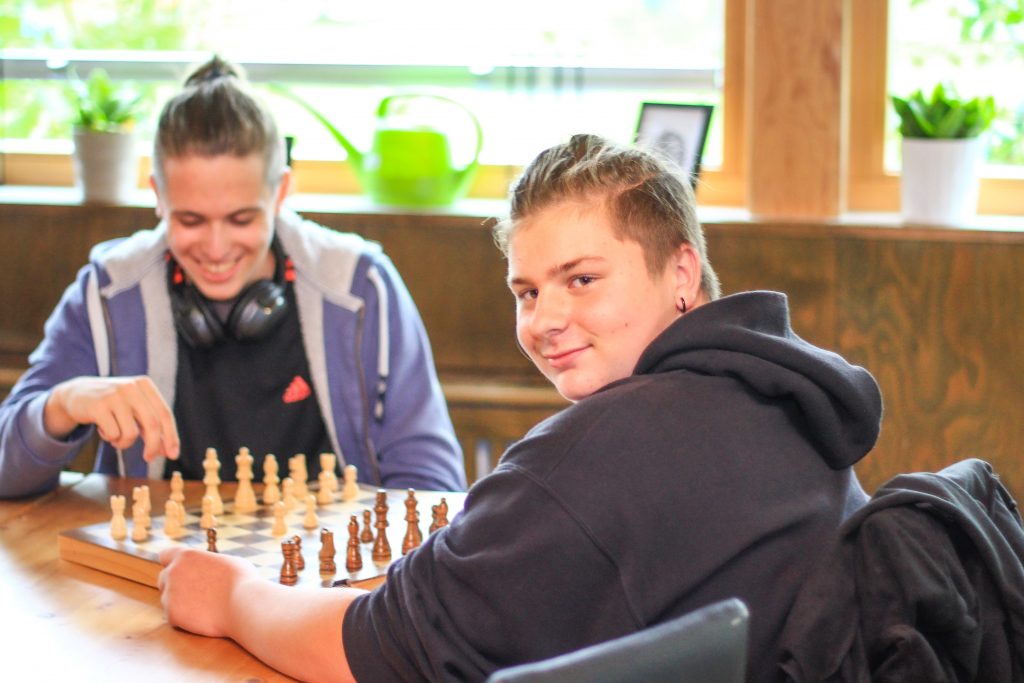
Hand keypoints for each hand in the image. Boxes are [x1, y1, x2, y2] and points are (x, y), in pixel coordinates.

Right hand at [44, 376, 179, 461]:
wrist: (77, 393)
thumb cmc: (113, 405)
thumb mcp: (134, 410)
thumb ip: (151, 427)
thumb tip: (168, 451)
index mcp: (145, 385)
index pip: (165, 414)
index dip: (171, 436)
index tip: (173, 455)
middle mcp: (131, 387)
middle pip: (152, 424)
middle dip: (153, 446)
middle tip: (149, 458)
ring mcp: (114, 395)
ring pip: (131, 433)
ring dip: (124, 442)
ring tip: (115, 435)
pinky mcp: (98, 406)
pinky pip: (113, 434)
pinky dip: (110, 438)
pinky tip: (102, 428)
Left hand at [158, 546, 257, 637]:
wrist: (242, 604)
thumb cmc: (241, 581)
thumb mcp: (226, 561)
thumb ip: (209, 562)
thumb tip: (209, 566)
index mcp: (186, 556)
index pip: (165, 555)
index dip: (173, 563)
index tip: (181, 571)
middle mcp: (173, 572)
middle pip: (163, 578)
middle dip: (175, 585)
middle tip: (193, 593)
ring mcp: (170, 594)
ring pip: (168, 599)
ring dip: (180, 603)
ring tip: (204, 606)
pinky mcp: (171, 614)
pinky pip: (173, 616)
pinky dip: (184, 618)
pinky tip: (202, 616)